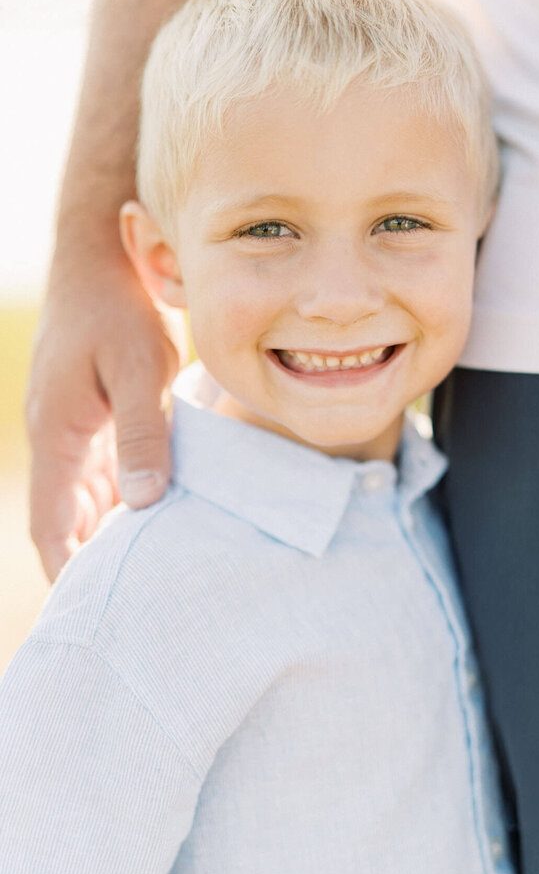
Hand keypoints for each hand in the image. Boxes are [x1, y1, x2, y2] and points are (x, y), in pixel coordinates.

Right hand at [26, 242, 184, 580]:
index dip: (69, 573)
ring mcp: (71, 427)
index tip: (93, 614)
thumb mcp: (139, 371)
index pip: (52, 527)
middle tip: (132, 604)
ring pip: (84, 498)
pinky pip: (100, 471)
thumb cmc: (120, 310)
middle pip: (67, 520)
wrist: (100, 259)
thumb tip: (143, 504)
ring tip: (146, 572)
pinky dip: (119, 497)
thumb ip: (142, 437)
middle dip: (91, 561)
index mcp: (57, 436)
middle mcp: (57, 440)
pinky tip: (151, 513)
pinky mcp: (91, 414)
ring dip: (107, 531)